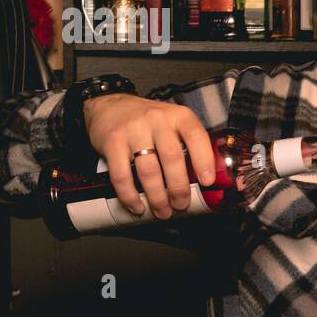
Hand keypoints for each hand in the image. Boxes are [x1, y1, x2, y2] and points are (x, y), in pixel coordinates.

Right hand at [82, 93, 215, 218]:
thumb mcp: (173, 123)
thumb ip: (188, 144)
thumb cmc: (149, 121)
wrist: (109, 105)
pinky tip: (137, 206)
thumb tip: (204, 179)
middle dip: (178, 187)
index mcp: (178, 116)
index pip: (196, 136)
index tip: (207, 182)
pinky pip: (121, 175)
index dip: (204, 160)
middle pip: (172, 158)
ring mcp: (133, 131)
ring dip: (157, 196)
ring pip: (148, 170)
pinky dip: (130, 195)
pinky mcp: (112, 142)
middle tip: (181, 205)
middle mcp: (157, 120)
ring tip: (162, 211)